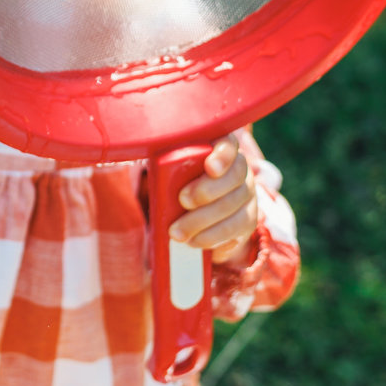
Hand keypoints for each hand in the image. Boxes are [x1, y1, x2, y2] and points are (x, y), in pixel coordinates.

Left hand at [169, 134, 258, 263]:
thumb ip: (165, 162)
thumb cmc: (179, 180)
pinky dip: (212, 237)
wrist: (197, 211)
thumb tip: (137, 156)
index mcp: (219, 148)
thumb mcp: (171, 167)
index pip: (228, 144)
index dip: (223, 155)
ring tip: (178, 232)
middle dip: (207, 191)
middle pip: (234, 176)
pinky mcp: (248, 218)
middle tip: (183, 201)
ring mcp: (247, 193)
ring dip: (203, 220)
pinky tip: (194, 241)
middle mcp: (239, 168)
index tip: (209, 168)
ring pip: (234, 205)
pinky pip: (236, 228)